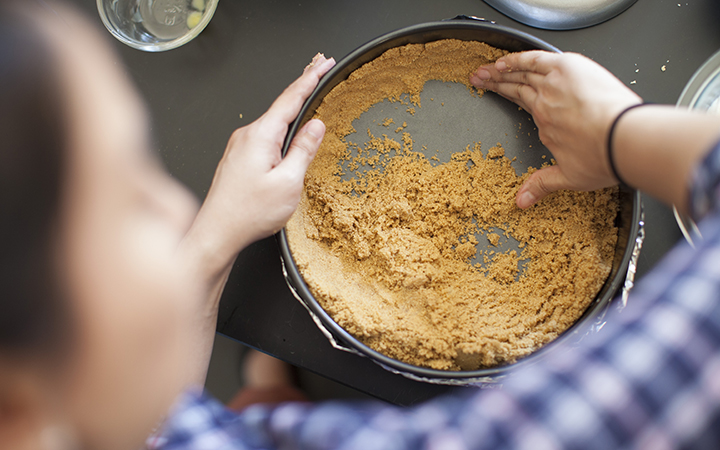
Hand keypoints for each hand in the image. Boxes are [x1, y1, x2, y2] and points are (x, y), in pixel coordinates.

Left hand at [185, 53, 335, 279]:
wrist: (216, 233)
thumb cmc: (248, 213)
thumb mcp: (288, 182)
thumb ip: (303, 150)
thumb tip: (315, 125)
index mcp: (260, 136)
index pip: (290, 98)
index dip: (310, 78)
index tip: (324, 64)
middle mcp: (246, 135)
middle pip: (280, 105)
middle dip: (302, 85)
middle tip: (319, 66)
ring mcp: (239, 146)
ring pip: (271, 121)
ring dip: (291, 106)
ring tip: (308, 93)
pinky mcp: (238, 157)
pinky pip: (263, 134)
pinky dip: (280, 125)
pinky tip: (287, 128)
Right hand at [469, 51, 640, 207]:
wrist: (624, 141)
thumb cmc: (604, 157)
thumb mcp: (570, 177)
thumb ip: (543, 185)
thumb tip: (521, 201)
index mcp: (545, 126)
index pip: (524, 105)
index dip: (507, 98)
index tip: (495, 94)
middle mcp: (544, 105)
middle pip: (515, 88)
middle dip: (495, 82)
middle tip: (478, 78)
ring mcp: (554, 85)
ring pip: (521, 73)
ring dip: (501, 69)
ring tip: (485, 69)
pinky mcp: (567, 68)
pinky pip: (534, 60)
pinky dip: (517, 59)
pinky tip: (505, 60)